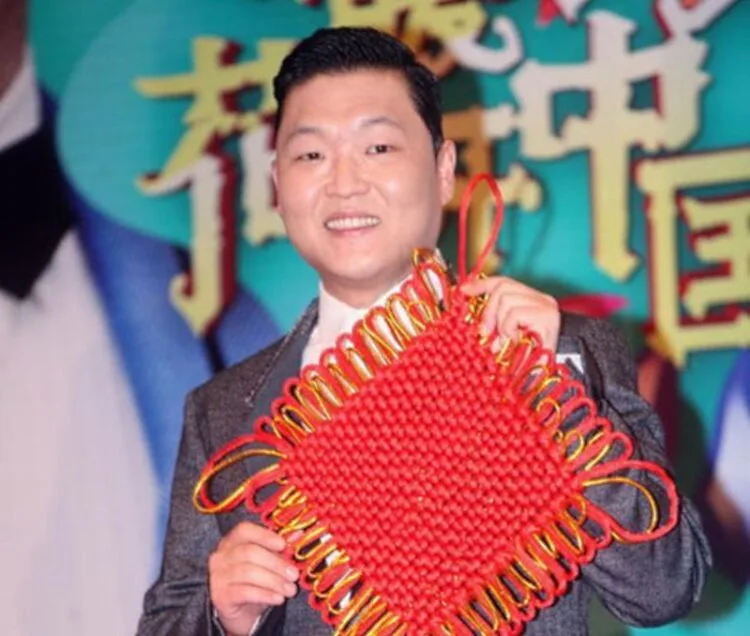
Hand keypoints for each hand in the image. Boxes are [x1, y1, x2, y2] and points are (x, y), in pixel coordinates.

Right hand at [209, 521, 298, 635]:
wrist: (240, 613)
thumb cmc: (256, 581)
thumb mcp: (269, 562)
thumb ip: (280, 548)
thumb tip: (298, 534)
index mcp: (232, 540)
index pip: (244, 530)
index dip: (265, 535)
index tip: (283, 545)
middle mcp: (221, 555)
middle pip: (249, 552)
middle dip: (276, 563)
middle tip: (294, 575)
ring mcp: (218, 576)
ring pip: (248, 573)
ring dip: (274, 581)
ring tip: (290, 589)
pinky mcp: (220, 596)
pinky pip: (245, 592)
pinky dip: (266, 595)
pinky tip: (279, 598)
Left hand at [460, 276, 560, 350]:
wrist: (548, 376)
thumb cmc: (525, 356)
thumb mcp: (504, 332)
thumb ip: (492, 317)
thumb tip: (468, 300)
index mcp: (531, 299)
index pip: (504, 281)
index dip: (481, 284)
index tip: (463, 290)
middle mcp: (541, 298)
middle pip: (502, 287)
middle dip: (488, 310)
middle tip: (486, 332)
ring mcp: (546, 306)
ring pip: (506, 299)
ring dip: (500, 323)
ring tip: (506, 339)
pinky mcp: (547, 316)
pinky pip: (513, 314)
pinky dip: (508, 329)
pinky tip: (515, 340)